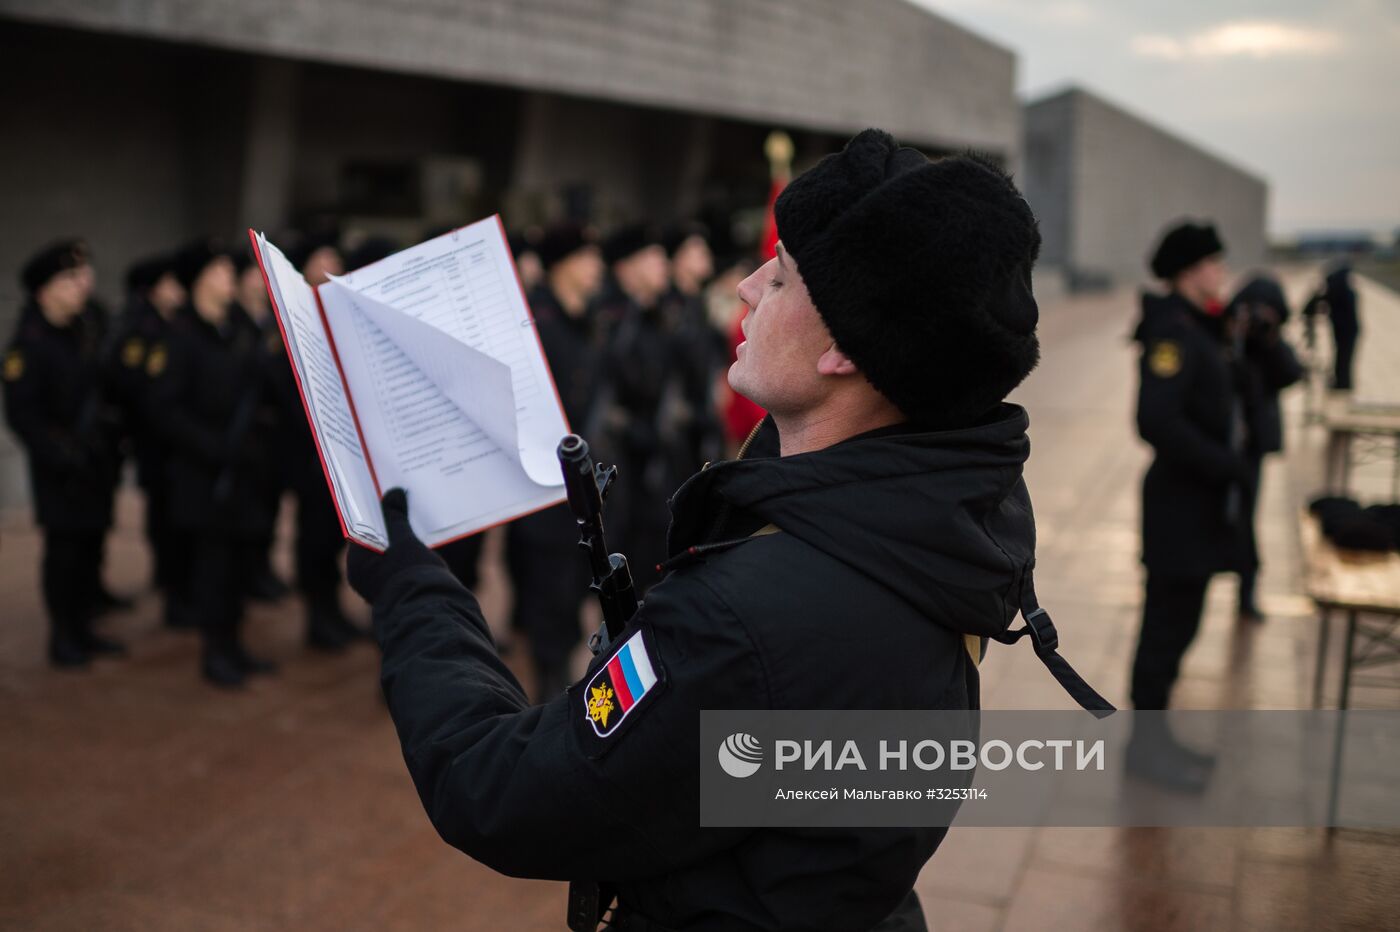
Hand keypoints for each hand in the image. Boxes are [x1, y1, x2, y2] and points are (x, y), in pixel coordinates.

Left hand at [347, 488, 442, 603]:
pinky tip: (421, 540)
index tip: (381, 493)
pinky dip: (406, 552)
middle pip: (372, 540)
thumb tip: (393, 493)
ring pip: (386, 553)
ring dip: (398, 536)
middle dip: (386, 521)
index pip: (359, 528)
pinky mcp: (397, 592)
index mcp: (357, 564)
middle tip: (399, 499)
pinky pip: (397, 565)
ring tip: (414, 517)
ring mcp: (380, 586)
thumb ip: (396, 517)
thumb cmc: (414, 576)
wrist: (432, 614)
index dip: (370, 509)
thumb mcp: (405, 541)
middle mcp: (364, 576)